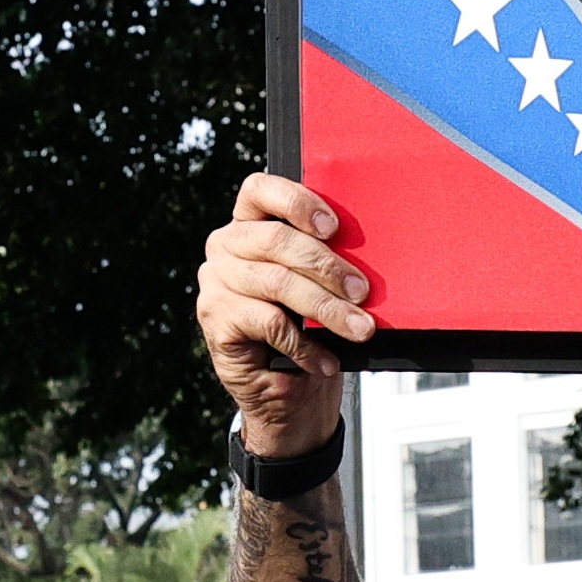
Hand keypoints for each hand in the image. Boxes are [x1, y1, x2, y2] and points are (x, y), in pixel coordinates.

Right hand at [199, 171, 365, 456]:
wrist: (287, 391)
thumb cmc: (308, 326)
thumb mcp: (318, 285)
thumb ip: (325, 257)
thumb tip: (366, 252)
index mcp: (250, 223)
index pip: (258, 190)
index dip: (295, 202)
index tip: (333, 227)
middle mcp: (225, 246)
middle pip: (275, 240)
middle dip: (326, 266)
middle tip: (362, 292)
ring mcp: (215, 282)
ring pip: (277, 283)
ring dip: (326, 308)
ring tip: (359, 329)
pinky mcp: (215, 319)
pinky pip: (268, 323)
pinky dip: (305, 344)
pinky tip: (326, 360)